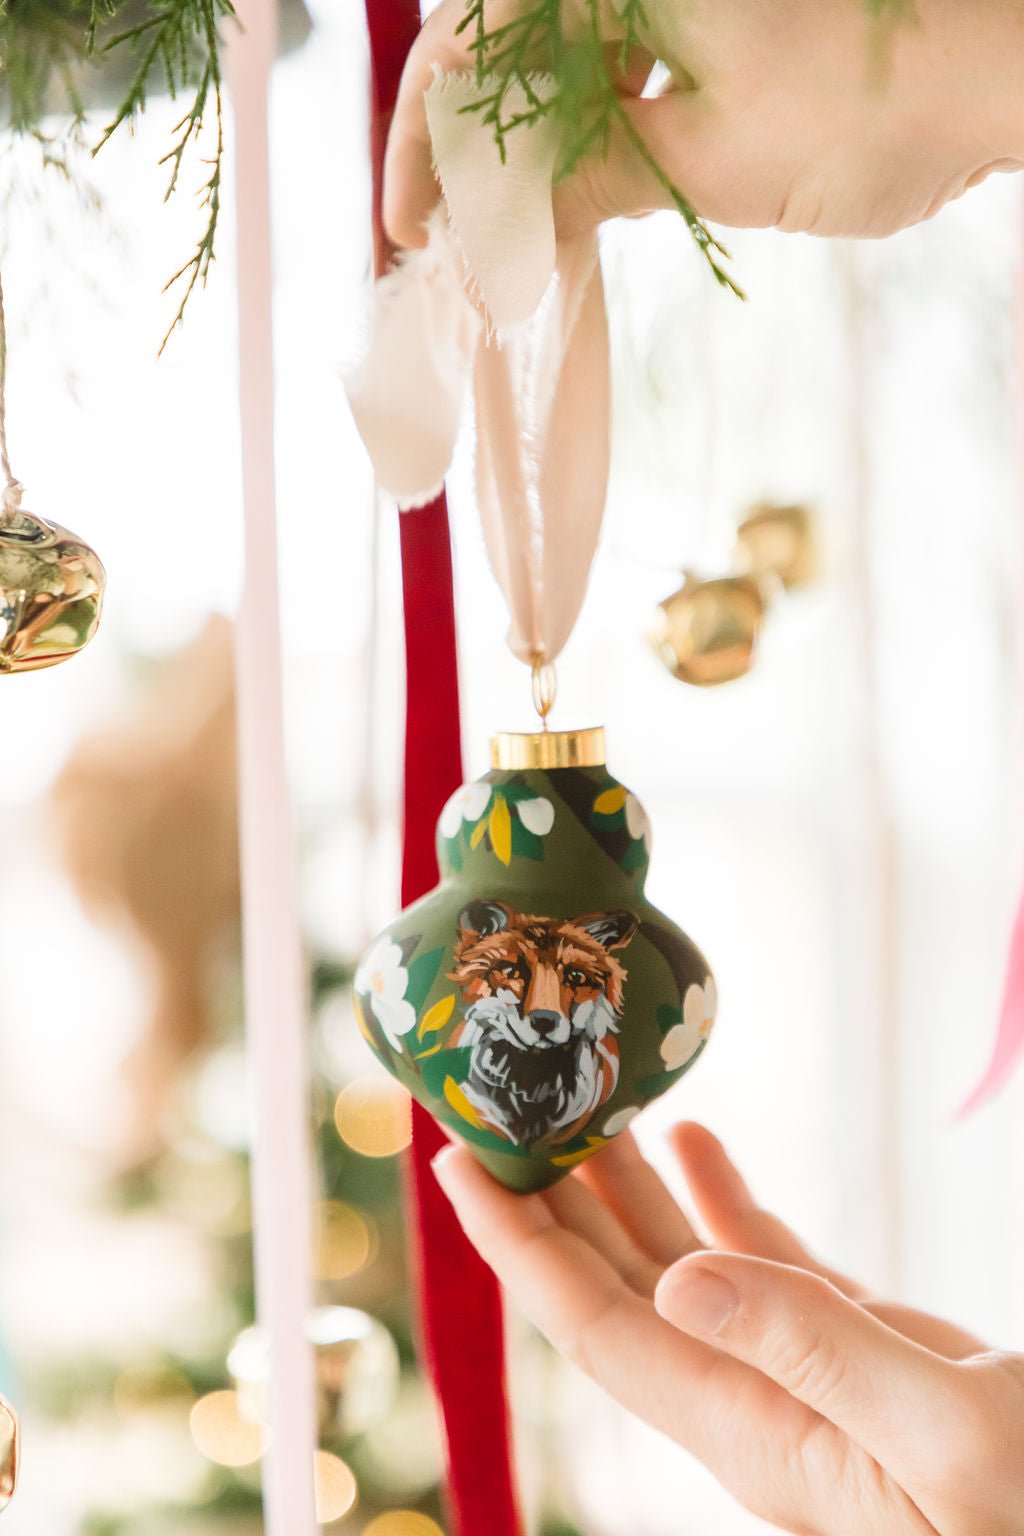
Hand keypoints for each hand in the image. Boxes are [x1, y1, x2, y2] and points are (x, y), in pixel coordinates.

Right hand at [384, 0, 1023, 247]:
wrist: (993, 74)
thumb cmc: (867, 107)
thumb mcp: (709, 161)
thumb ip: (585, 182)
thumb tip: (490, 230)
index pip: (475, 47)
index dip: (429, 145)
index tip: (411, 230)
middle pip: (504, 53)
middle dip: (466, 153)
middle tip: (445, 243)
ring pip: (555, 69)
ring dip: (522, 155)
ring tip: (500, 239)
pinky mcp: (704, 24)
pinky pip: (612, 75)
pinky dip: (583, 142)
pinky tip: (571, 205)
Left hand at [433, 1122, 1023, 1534]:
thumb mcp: (947, 1436)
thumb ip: (818, 1352)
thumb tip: (685, 1281)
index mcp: (754, 1429)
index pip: (598, 1326)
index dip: (521, 1246)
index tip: (462, 1164)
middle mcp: (755, 1399)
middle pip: (620, 1286)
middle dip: (553, 1200)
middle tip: (505, 1107)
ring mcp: (802, 1374)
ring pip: (683, 1267)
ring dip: (628, 1189)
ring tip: (587, 1106)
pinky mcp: (856, 1349)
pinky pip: (762, 1263)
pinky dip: (720, 1197)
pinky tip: (696, 1143)